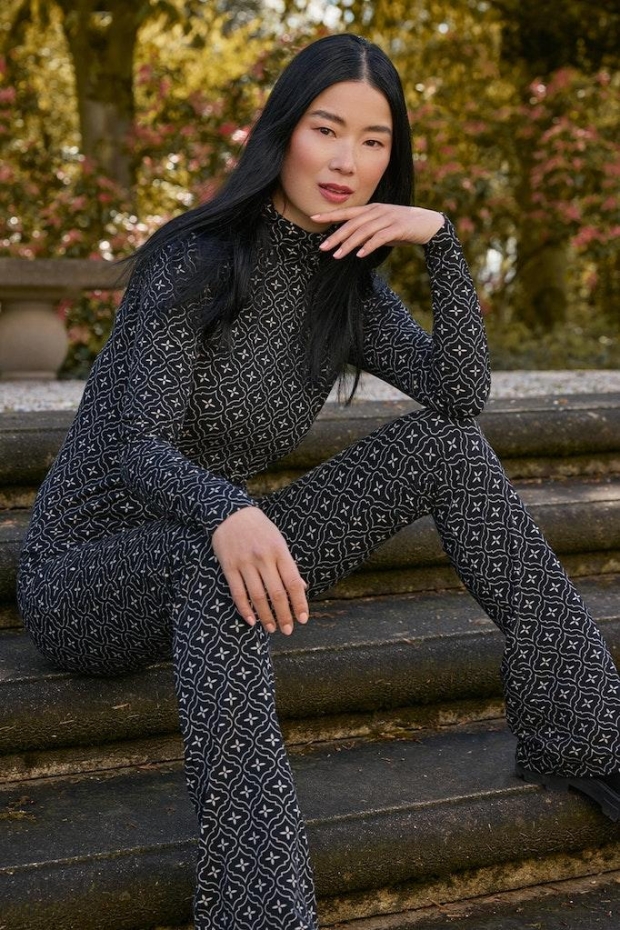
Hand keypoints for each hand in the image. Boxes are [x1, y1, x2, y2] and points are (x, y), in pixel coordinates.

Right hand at [212, 506, 308, 635]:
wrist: (231, 513)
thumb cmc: (260, 529)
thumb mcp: (278, 542)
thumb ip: (288, 565)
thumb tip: (301, 587)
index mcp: (279, 551)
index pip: (293, 582)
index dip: (300, 603)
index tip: (303, 618)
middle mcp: (263, 557)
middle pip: (277, 593)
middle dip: (284, 615)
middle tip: (288, 630)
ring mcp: (245, 562)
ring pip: (258, 596)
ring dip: (265, 616)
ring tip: (271, 628)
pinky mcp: (229, 566)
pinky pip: (238, 593)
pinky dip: (245, 609)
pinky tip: (251, 621)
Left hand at [311, 203, 444, 258]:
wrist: (430, 224)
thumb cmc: (404, 228)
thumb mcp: (382, 228)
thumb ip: (368, 233)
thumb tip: (352, 244)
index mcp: (372, 210)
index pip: (347, 212)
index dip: (330, 215)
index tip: (313, 218)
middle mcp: (378, 211)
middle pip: (352, 224)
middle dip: (336, 236)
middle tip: (323, 248)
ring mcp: (388, 218)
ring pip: (363, 231)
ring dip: (349, 244)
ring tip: (337, 256)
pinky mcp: (398, 227)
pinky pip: (380, 237)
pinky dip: (369, 246)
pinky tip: (360, 255)